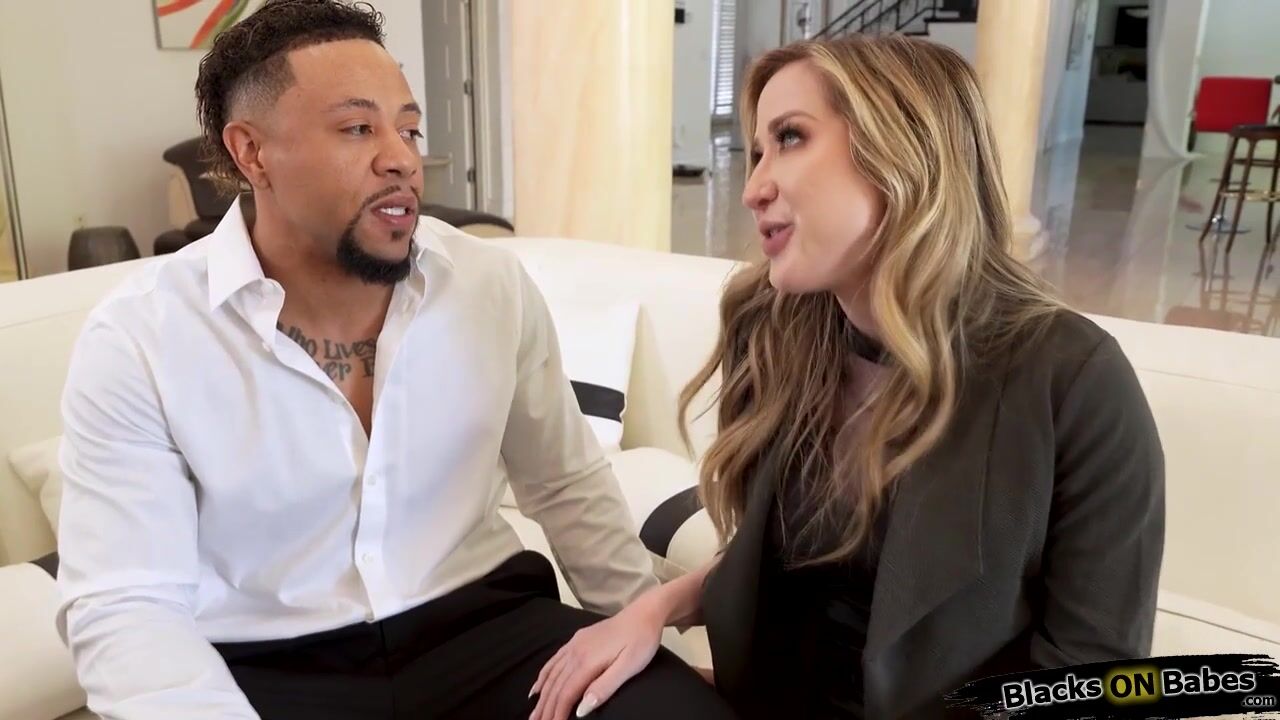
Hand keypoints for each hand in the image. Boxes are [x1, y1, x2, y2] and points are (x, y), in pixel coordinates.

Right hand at [529, 599, 664, 719]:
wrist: (644, 612)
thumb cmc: (641, 641)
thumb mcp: (629, 666)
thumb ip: (604, 687)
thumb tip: (581, 709)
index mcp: (587, 662)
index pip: (566, 694)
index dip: (557, 713)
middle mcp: (575, 653)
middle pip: (555, 686)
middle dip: (545, 709)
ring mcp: (575, 645)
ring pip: (552, 675)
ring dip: (541, 697)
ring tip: (533, 714)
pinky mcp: (577, 640)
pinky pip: (554, 660)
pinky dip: (543, 676)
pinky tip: (537, 687)